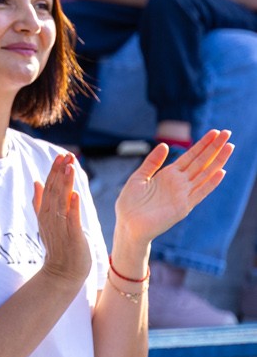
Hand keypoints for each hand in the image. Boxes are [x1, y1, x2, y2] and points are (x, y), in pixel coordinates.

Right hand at [33, 153, 92, 285]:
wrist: (62, 272)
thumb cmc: (58, 246)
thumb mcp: (46, 220)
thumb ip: (40, 201)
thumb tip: (36, 182)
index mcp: (45, 212)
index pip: (48, 188)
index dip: (54, 171)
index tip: (60, 156)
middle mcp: (50, 217)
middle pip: (53, 191)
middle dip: (60, 172)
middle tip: (66, 155)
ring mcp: (60, 227)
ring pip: (61, 201)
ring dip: (65, 183)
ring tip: (70, 167)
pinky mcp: (72, 236)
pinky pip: (72, 219)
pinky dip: (73, 207)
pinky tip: (75, 194)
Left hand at [114, 130, 231, 245]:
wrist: (127, 225)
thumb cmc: (130, 204)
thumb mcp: (138, 178)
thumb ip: (152, 162)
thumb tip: (164, 145)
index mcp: (169, 175)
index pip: (190, 156)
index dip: (202, 144)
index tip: (215, 132)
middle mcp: (179, 183)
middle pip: (201, 162)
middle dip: (214, 147)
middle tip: (227, 133)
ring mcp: (183, 194)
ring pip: (205, 174)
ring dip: (218, 161)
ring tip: (229, 146)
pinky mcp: (183, 207)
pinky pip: (200, 193)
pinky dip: (210, 183)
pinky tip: (220, 171)